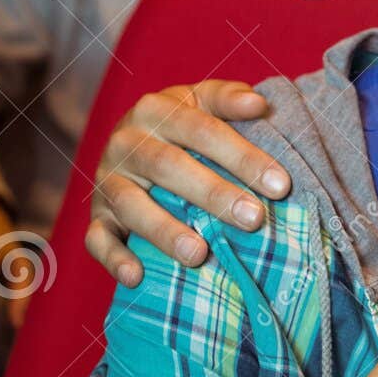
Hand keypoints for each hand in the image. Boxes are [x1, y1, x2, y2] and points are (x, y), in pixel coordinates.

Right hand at [86, 81, 291, 286]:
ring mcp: (108, 181)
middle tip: (254, 219)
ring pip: (131, 205)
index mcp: (157, 110)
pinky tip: (137, 277)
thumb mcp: (204, 102)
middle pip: (169, 167)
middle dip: (214, 194)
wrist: (132, 140)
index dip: (243, 157)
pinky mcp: (97, 215)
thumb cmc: (184, 124)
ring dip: (164, 230)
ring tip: (199, 254)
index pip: (203, 131)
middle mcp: (126, 143)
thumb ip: (230, 99)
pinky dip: (113, 258)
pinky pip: (96, 238)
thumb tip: (260, 104)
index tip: (281, 185)